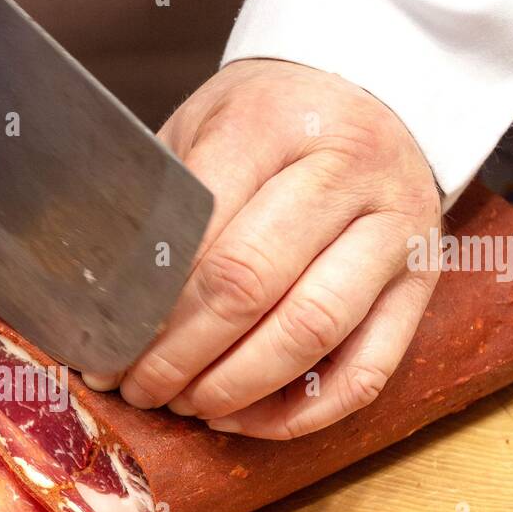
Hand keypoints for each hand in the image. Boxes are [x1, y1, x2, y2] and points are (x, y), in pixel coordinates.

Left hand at [83, 59, 441, 438]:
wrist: (375, 92)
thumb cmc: (269, 121)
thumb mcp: (202, 125)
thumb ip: (158, 199)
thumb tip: (91, 296)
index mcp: (275, 124)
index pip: (200, 231)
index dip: (146, 304)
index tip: (104, 347)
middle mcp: (348, 174)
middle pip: (249, 284)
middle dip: (179, 355)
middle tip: (136, 387)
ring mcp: (396, 232)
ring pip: (310, 332)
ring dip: (233, 388)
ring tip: (182, 404)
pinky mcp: (421, 286)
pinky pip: (364, 373)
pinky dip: (296, 413)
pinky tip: (239, 419)